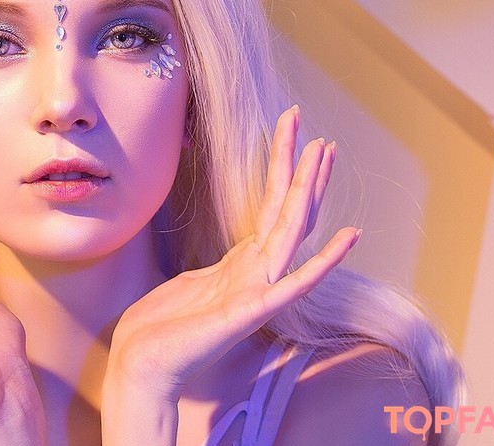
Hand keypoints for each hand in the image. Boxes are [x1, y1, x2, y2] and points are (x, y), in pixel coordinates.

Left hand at [104, 106, 356, 409]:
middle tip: (312, 127)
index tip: (295, 133)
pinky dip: (325, 259)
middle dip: (299, 167)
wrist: (143, 366)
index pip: (272, 208)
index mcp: (242, 264)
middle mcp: (257, 273)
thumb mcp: (190, 284)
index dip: (283, 169)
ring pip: (292, 230)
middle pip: (286, 209)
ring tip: (324, 152)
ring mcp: (258, 290)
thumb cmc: (161, 329)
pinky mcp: (252, 310)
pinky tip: (350, 237)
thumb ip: (214, 270)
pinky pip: (295, 281)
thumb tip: (223, 261)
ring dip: (309, 189)